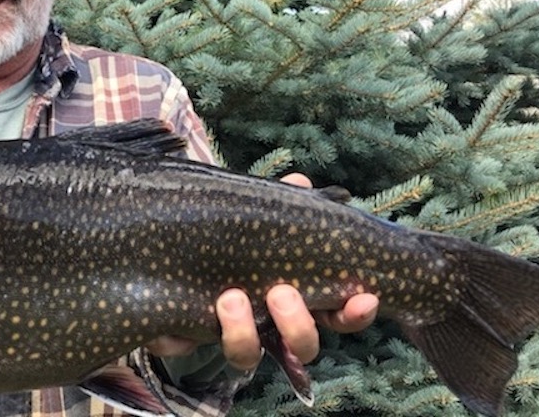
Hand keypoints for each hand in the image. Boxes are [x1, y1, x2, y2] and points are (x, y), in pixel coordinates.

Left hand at [147, 173, 379, 369]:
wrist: (173, 256)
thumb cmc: (233, 237)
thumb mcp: (257, 217)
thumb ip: (281, 204)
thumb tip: (299, 183)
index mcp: (295, 297)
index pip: (337, 315)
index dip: (355, 313)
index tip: (364, 296)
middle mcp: (267, 326)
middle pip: (303, 346)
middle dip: (298, 325)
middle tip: (281, 292)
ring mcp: (228, 335)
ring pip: (247, 356)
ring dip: (242, 332)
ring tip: (231, 298)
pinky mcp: (186, 337)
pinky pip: (186, 348)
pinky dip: (182, 337)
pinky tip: (183, 317)